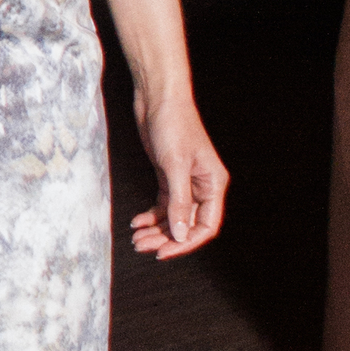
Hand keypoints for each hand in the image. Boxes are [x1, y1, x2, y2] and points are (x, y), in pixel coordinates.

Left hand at [130, 96, 226, 258]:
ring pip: (173, 216)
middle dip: (166, 238)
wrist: (158, 98)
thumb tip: (180, 235)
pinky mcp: (168, 176)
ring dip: (156, 229)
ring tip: (137, 238)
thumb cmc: (173, 125)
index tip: (165, 252)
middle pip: (187, 224)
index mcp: (213, 184)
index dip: (187, 243)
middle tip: (143, 246)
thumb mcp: (175, 166)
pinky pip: (163, 204)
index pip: (206, 225)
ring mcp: (185, 182)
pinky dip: (151, 215)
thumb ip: (178, 202)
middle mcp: (202, 186)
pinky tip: (137, 222)